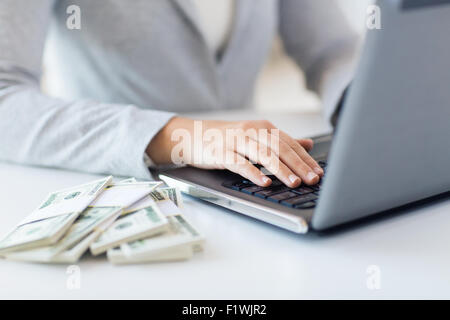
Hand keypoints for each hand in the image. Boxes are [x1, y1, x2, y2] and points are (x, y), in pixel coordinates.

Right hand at [147, 117, 323, 187]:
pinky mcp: (221, 152)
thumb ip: (282, 141)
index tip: (319, 172)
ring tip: (293, 182)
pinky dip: (253, 173)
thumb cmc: (228, 139)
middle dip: (298, 165)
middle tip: (312, 179)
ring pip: (263, 155)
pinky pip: (239, 163)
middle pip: (280, 148)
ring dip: (280, 169)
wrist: (194, 135)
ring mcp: (236, 141)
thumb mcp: (256, 137)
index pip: (289, 143)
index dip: (305, 158)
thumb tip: (308, 144)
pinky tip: (264, 182)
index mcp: (263, 128)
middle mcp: (251, 131)